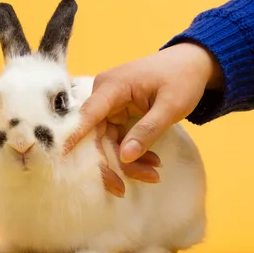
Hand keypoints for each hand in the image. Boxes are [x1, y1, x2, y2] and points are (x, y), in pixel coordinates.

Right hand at [64, 41, 222, 186]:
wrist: (191, 63)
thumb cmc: (182, 78)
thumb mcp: (171, 106)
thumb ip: (147, 131)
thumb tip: (125, 156)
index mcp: (111, 86)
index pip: (88, 115)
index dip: (74, 137)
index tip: (62, 157)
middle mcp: (103, 95)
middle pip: (96, 135)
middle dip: (112, 162)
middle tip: (124, 189)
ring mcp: (108, 105)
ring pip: (106, 141)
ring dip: (126, 161)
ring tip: (153, 174)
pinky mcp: (115, 113)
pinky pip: (116, 138)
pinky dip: (131, 153)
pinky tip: (151, 162)